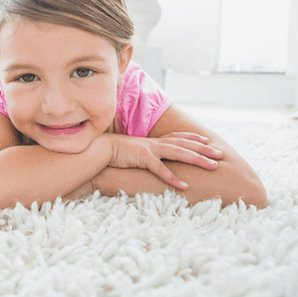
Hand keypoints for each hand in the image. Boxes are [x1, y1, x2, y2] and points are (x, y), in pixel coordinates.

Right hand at [106, 132, 221, 189]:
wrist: (102, 148)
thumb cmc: (116, 152)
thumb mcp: (135, 150)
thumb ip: (146, 153)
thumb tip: (151, 158)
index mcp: (154, 141)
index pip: (178, 137)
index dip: (193, 137)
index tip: (207, 140)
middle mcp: (156, 143)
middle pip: (185, 144)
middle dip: (204, 149)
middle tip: (220, 155)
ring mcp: (150, 149)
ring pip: (179, 153)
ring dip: (197, 159)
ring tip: (212, 167)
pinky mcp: (143, 158)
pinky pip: (161, 170)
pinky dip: (173, 177)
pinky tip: (184, 185)